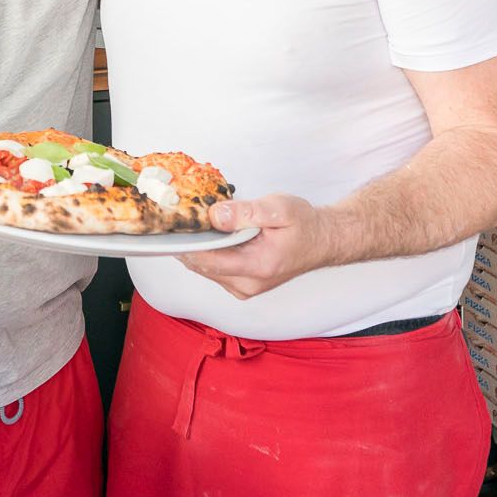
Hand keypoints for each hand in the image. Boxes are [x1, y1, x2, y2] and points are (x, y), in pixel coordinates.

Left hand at [180, 195, 340, 299]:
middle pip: (202, 266)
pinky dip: (208, 251)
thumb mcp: (279, 209)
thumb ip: (246, 213)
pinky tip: (210, 234)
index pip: (208, 260)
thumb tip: (215, 215)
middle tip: (180, 216)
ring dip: (198, 246)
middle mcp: (248, 285)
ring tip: (195, 222)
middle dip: (189, 242)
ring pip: (205, 268)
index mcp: (258, 267)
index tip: (174, 224)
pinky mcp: (241, 285)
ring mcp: (243, 288)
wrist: (322, 241)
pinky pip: (214, 269)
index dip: (187, 243)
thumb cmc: (304, 225)